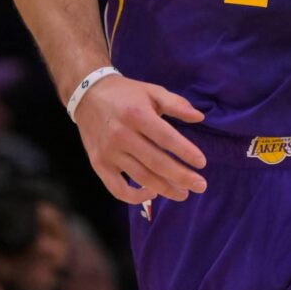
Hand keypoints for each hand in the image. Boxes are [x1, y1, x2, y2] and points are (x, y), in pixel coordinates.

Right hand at [72, 75, 207, 203]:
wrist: (88, 95)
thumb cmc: (126, 94)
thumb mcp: (152, 92)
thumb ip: (176, 104)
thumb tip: (200, 118)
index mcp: (137, 115)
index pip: (166, 138)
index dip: (186, 152)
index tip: (202, 163)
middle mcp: (122, 135)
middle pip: (156, 162)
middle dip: (181, 176)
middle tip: (201, 186)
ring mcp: (109, 152)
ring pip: (141, 177)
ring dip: (165, 189)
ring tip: (184, 193)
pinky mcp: (98, 164)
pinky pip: (117, 189)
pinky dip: (135, 197)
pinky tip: (152, 192)